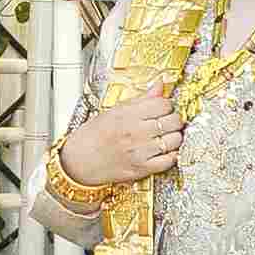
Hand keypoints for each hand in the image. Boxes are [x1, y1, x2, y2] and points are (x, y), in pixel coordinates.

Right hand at [58, 79, 182, 187]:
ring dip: (175, 137)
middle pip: (173, 121)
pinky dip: (172, 155)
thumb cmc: (94, 135)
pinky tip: (165, 151)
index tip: (163, 108)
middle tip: (168, 121)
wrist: (80, 160)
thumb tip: (159, 85)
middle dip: (174, 119)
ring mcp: (140, 151)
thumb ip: (141, 99)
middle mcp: (135, 132)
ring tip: (167, 136)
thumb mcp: (115, 110)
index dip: (167, 105)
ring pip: (175, 140)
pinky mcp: (142, 169)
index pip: (163, 103)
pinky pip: (169, 160)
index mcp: (128, 114)